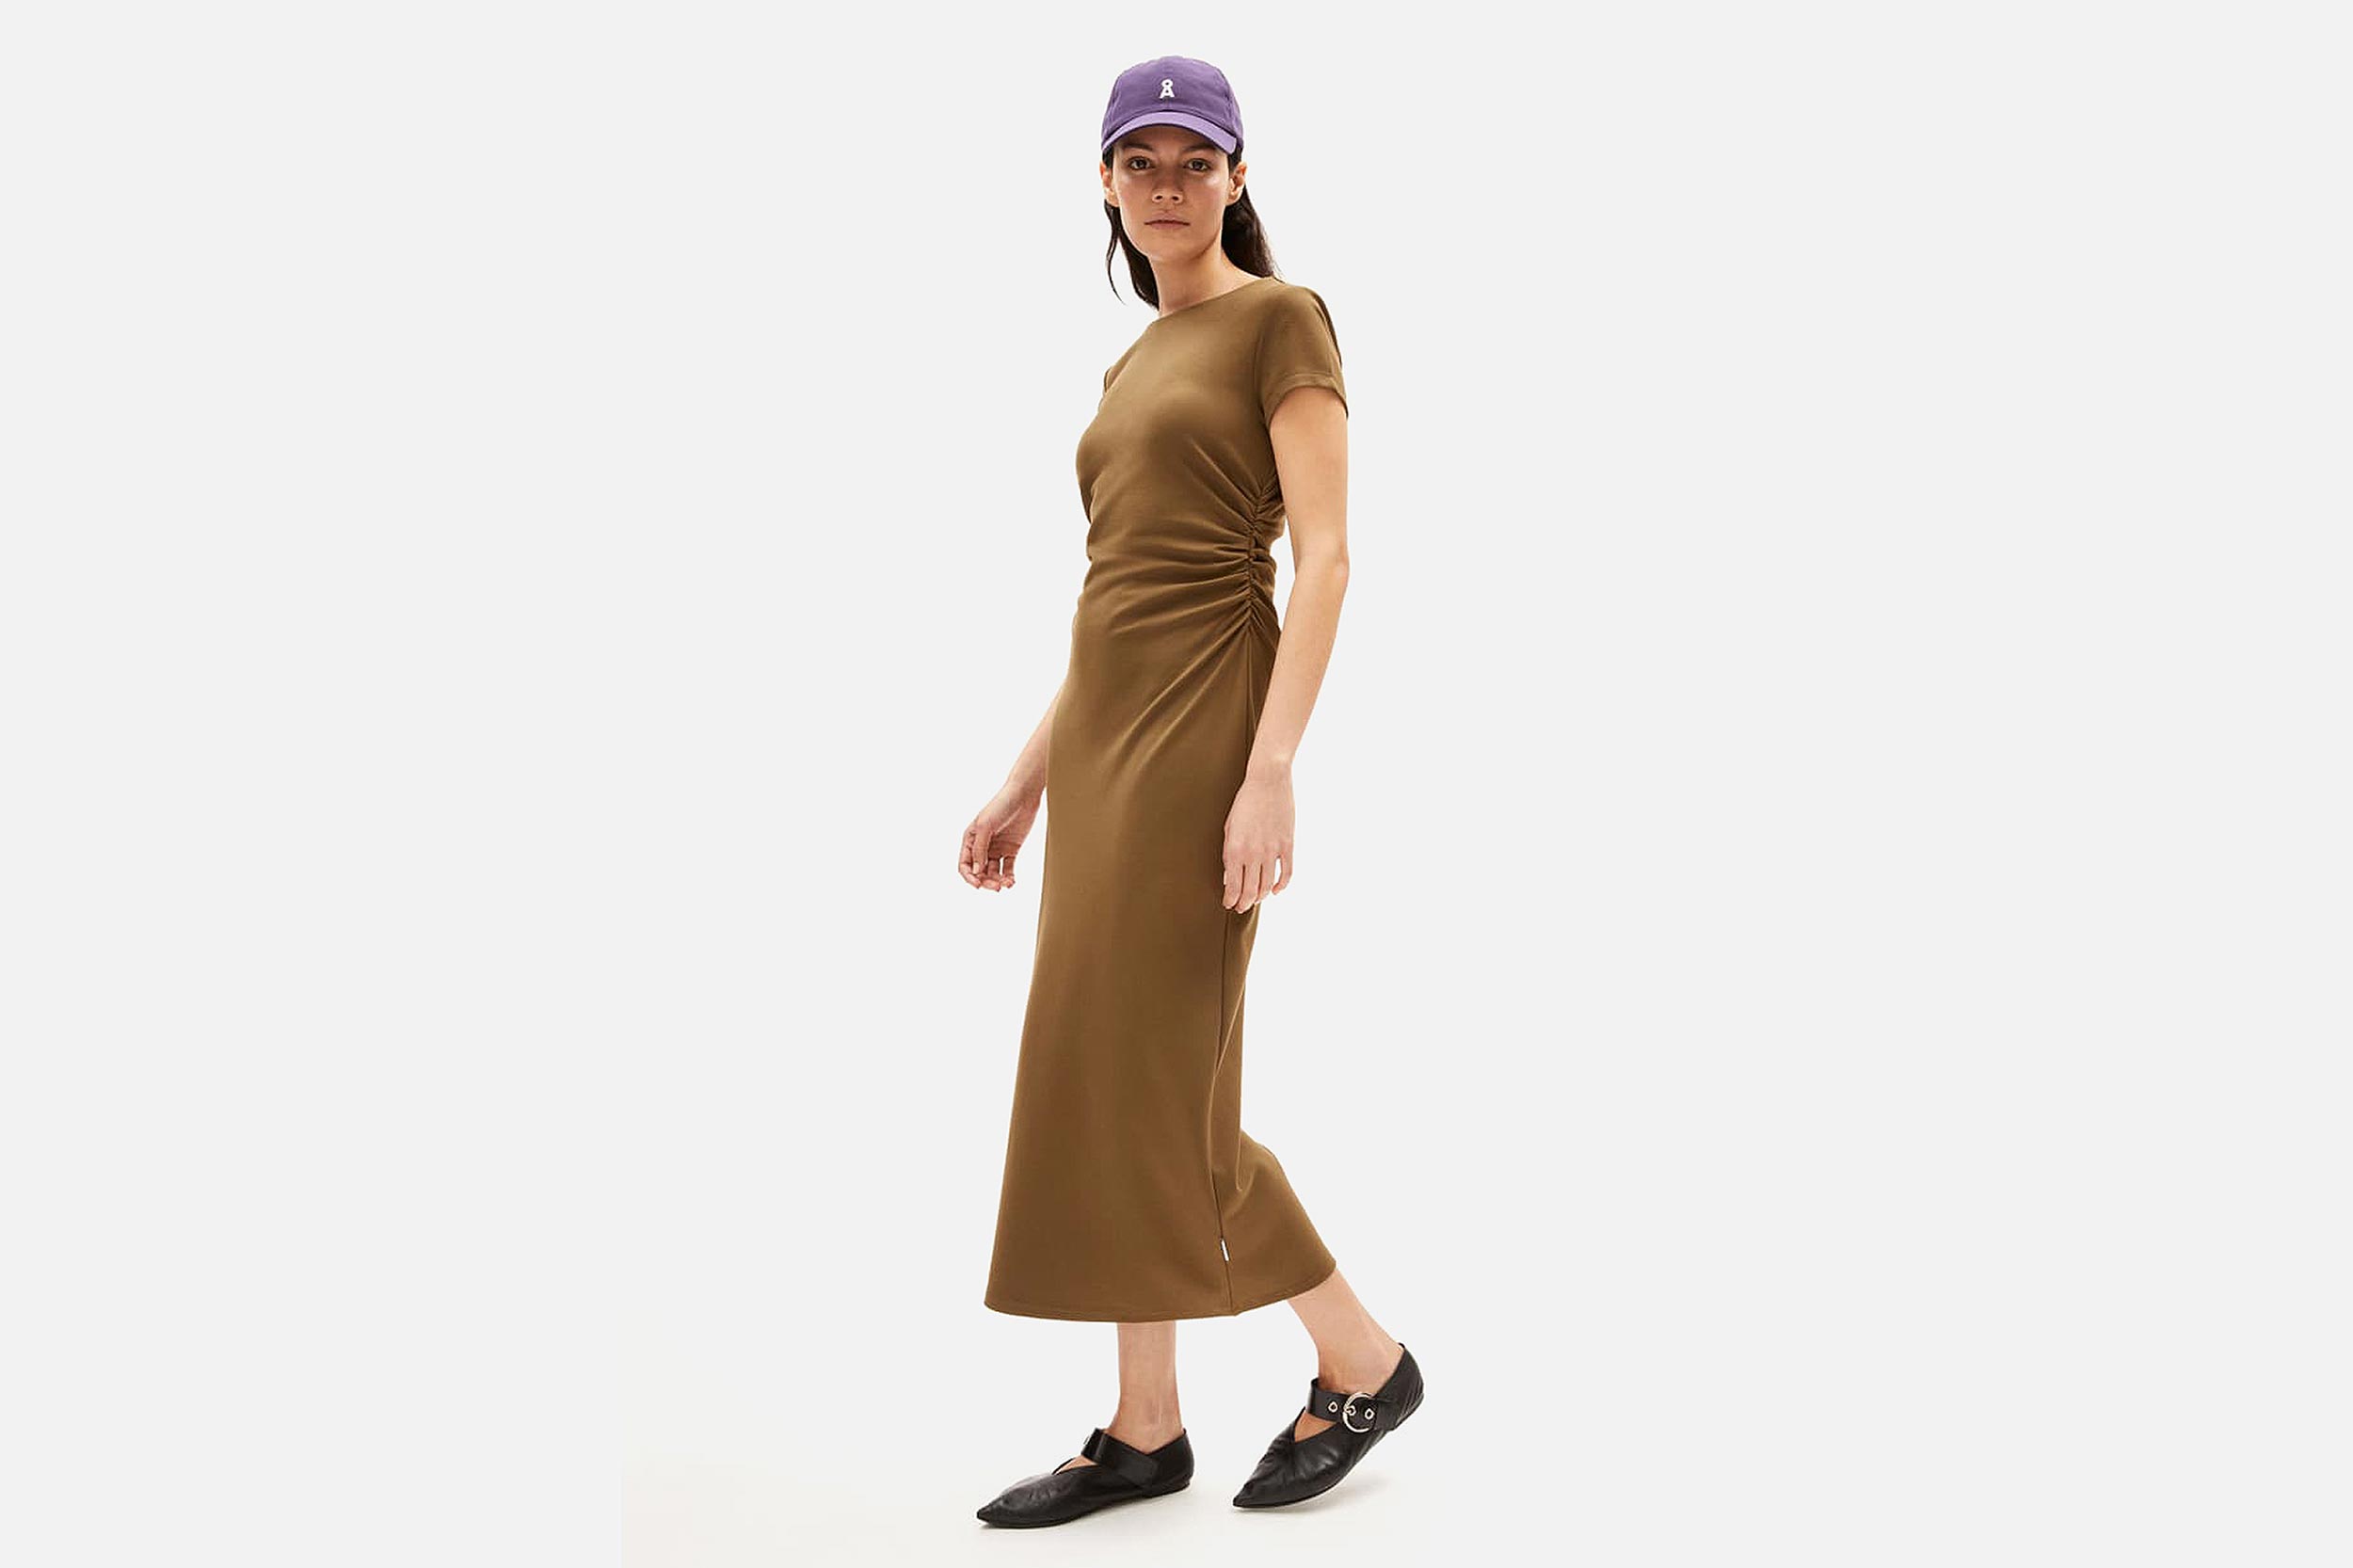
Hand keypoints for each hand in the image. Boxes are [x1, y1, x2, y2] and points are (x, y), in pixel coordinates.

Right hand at [959, 784, 1040, 890]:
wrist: (1024, 795)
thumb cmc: (1001, 805)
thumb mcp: (985, 826)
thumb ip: (980, 849)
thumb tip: (976, 872)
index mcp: (970, 840)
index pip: (965, 865)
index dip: (969, 877)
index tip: (978, 885)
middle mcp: (982, 846)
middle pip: (979, 872)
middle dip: (986, 882)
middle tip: (996, 887)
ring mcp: (997, 848)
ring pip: (993, 872)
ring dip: (998, 881)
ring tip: (1007, 884)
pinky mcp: (1011, 849)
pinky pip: (1007, 868)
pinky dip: (1008, 877)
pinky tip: (1011, 881)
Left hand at [1221, 770, 1294, 910]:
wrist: (1267, 780)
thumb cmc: (1244, 802)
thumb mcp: (1229, 827)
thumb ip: (1229, 853)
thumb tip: (1229, 876)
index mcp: (1236, 849)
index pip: (1233, 886)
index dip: (1231, 899)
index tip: (1229, 904)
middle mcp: (1254, 853)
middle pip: (1251, 890)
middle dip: (1245, 903)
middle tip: (1241, 907)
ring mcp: (1273, 850)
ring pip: (1268, 885)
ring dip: (1261, 896)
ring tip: (1256, 900)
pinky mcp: (1288, 844)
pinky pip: (1287, 873)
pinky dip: (1282, 885)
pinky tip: (1275, 890)